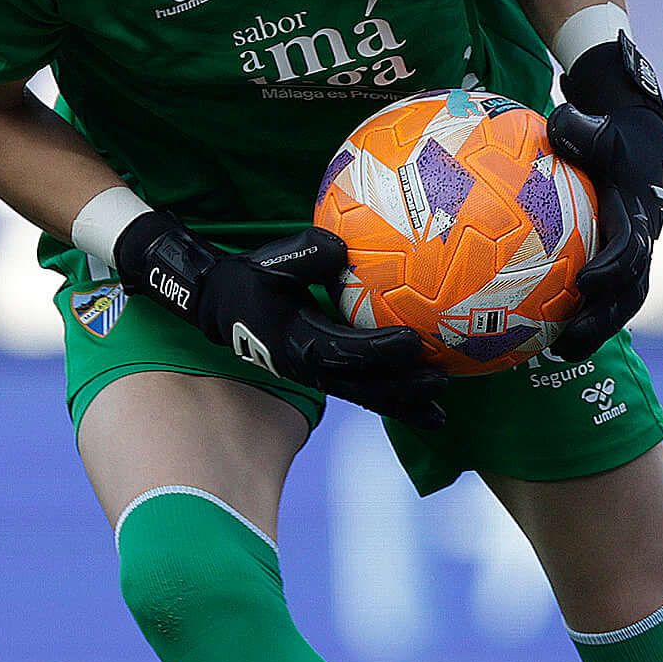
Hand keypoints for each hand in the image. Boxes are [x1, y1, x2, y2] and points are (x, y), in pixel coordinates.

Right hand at [119, 211, 452, 429]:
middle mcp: (311, 368)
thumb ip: (304, 253)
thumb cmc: (251, 280)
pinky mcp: (326, 375)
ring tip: (439, 414)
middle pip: (363, 387)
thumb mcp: (270, 262)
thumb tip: (342, 246)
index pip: (345, 351)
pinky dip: (395, 400)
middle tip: (439, 382)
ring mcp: (319, 376)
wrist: (223, 307)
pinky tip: (426, 408)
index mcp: (299, 342)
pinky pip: (364, 391)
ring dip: (402, 405)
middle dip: (401, 390)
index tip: (413, 341)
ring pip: (366, 396)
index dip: (379, 349)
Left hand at [545, 34, 662, 362]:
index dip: (613, 268)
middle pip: (630, 293)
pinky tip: (538, 335)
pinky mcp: (621, 267)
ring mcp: (635, 259)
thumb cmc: (612, 135)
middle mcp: (642, 242)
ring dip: (593, 331)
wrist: (644, 146)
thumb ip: (580, 128)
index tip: (585, 283)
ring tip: (554, 354)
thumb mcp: (599, 126)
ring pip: (620, 303)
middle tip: (567, 343)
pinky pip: (603, 297)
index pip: (632, 248)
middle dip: (603, 321)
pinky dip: (579, 316)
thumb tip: (556, 124)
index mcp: (638, 213)